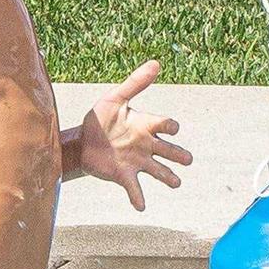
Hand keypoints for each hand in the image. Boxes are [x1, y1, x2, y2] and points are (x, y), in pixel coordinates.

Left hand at [78, 61, 192, 210]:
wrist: (80, 141)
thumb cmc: (100, 118)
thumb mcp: (115, 99)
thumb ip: (135, 84)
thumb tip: (156, 63)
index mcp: (146, 125)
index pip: (163, 125)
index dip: (168, 126)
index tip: (171, 128)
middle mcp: (146, 144)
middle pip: (167, 150)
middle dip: (178, 155)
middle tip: (188, 160)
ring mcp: (137, 161)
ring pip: (157, 171)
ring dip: (167, 177)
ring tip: (176, 183)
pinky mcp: (124, 175)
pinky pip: (134, 188)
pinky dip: (138, 197)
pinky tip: (141, 206)